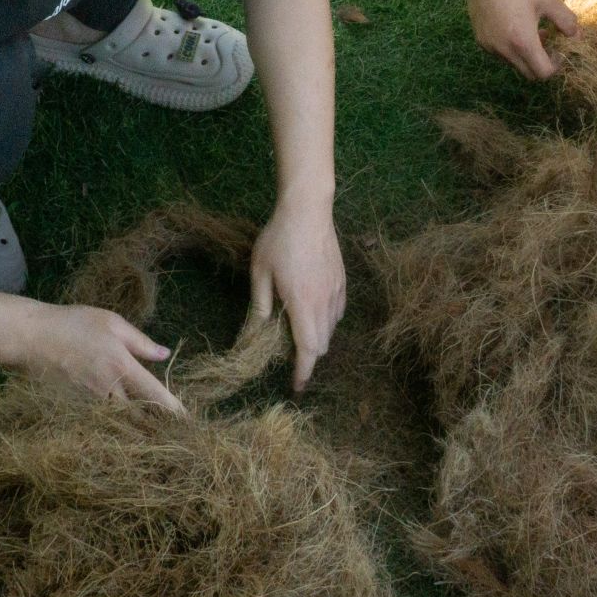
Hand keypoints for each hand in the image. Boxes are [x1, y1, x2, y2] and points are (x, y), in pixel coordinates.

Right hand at [21, 304, 185, 413]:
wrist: (31, 337)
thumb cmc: (74, 323)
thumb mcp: (112, 322)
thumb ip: (140, 342)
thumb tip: (165, 355)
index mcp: (122, 366)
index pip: (155, 394)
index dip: (174, 410)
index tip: (188, 422)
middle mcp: (108, 389)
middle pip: (139, 416)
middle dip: (155, 424)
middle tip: (169, 429)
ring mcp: (90, 402)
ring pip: (119, 421)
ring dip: (134, 425)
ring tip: (148, 428)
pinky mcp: (75, 408)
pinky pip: (100, 420)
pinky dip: (111, 423)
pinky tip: (118, 423)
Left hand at [250, 196, 346, 391]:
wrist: (308, 209)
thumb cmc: (278, 239)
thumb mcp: (259, 273)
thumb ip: (260, 306)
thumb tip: (254, 334)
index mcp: (302, 304)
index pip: (307, 350)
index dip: (302, 372)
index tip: (296, 386)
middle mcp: (324, 302)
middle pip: (321, 344)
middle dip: (307, 356)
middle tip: (287, 354)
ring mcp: (336, 291)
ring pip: (331, 329)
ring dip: (316, 338)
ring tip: (297, 330)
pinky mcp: (342, 280)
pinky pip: (337, 312)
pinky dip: (326, 321)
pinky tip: (311, 310)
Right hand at [464, 0, 579, 79]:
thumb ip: (565, 19)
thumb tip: (576, 35)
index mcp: (523, 42)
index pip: (543, 73)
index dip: (555, 66)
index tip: (557, 51)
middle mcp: (505, 51)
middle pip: (529, 74)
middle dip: (541, 62)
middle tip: (546, 41)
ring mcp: (491, 48)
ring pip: (514, 64)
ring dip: (526, 55)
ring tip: (528, 30)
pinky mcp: (482, 42)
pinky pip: (501, 54)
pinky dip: (511, 48)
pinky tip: (512, 26)